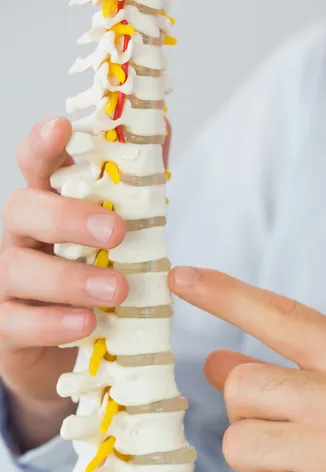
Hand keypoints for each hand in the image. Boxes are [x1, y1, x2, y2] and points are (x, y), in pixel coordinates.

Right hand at [0, 117, 170, 450]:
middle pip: (21, 210)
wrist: (76, 344)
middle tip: (114, 231)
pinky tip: (85, 323)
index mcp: (49, 209)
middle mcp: (22, 239)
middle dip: (66, 216)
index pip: (36, 168)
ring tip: (116, 289)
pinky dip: (52, 323)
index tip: (61, 128)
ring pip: (18, 268)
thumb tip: (163, 127)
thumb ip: (139, 184)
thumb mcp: (123, 231)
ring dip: (69, 278)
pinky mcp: (7, 328)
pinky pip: (17, 323)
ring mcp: (8, 283)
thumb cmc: (96, 277)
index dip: (43, 146)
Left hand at [169, 267, 325, 471]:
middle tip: (290, 429)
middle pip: (241, 387)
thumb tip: (216, 361)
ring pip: (238, 442)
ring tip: (306, 464)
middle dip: (250, 412)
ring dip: (261, 458)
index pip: (280, 316)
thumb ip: (286, 370)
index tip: (182, 277)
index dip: (225, 294)